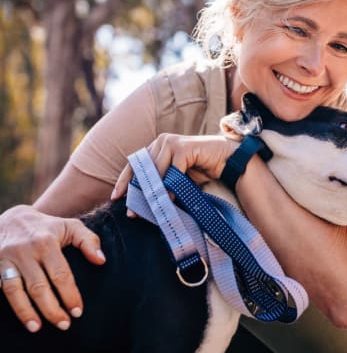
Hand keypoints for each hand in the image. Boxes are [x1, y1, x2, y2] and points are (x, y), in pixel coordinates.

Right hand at [0, 205, 105, 331]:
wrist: (11, 219)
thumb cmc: (47, 227)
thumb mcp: (70, 226)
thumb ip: (88, 241)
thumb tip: (101, 261)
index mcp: (46, 242)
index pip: (60, 274)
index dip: (70, 295)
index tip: (78, 311)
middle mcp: (25, 251)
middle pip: (39, 287)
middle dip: (52, 309)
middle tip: (65, 324)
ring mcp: (6, 260)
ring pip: (15, 291)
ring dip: (26, 312)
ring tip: (37, 328)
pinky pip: (1, 289)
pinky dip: (10, 306)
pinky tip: (20, 318)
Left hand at [112, 133, 238, 200]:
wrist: (225, 160)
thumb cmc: (200, 169)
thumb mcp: (175, 178)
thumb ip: (160, 184)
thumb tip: (140, 204)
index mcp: (156, 146)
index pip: (135, 164)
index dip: (124, 181)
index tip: (116, 197)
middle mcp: (161, 141)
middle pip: (142, 169)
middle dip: (137, 192)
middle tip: (132, 212)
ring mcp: (172, 142)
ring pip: (156, 170)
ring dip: (153, 192)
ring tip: (150, 209)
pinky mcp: (183, 147)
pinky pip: (173, 170)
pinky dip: (170, 186)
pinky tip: (170, 199)